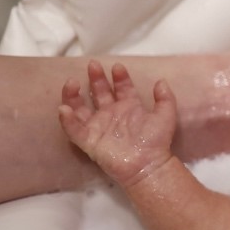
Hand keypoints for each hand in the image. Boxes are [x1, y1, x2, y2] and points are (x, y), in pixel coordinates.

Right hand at [59, 61, 176, 186]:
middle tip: (93, 64)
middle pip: (99, 93)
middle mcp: (111, 115)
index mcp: (129, 108)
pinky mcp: (88, 140)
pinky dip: (66, 120)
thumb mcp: (166, 116)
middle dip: (96, 78)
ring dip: (73, 95)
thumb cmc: (156, 141)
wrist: (148, 164)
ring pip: (80, 108)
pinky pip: (73, 129)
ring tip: (72, 82)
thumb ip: (165, 98)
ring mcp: (98, 127)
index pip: (121, 88)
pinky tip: (64, 108)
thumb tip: (161, 81)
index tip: (117, 66)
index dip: (119, 77)